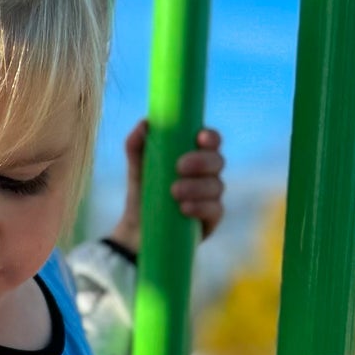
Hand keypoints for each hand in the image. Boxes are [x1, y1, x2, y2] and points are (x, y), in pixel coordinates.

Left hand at [108, 121, 226, 253]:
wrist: (136, 232)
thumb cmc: (142, 194)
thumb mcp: (136, 168)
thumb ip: (137, 145)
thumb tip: (145, 123)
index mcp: (194, 156)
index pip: (211, 141)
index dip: (210, 137)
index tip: (199, 138)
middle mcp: (207, 174)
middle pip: (217, 161)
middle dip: (201, 162)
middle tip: (178, 167)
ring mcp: (211, 197)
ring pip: (217, 185)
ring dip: (197, 187)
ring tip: (174, 192)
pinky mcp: (211, 219)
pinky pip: (215, 210)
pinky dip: (200, 207)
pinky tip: (184, 208)